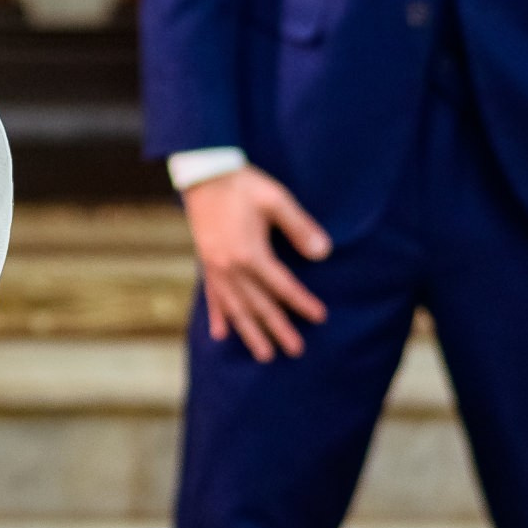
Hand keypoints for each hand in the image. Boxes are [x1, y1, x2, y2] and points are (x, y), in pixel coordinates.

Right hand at [183, 164, 331, 362]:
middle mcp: (230, 267)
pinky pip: (212, 297)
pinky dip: (217, 316)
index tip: (320, 317)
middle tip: (296, 350)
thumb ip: (300, 227)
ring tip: (264, 354)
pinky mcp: (205, 263)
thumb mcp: (276, 199)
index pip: (282, 286)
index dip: (302, 302)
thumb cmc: (243, 185)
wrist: (204, 174)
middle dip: (278, 329)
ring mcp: (215, 268)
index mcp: (250, 253)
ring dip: (250, 333)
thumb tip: (324, 253)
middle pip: (259, 305)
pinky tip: (220, 335)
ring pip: (235, 308)